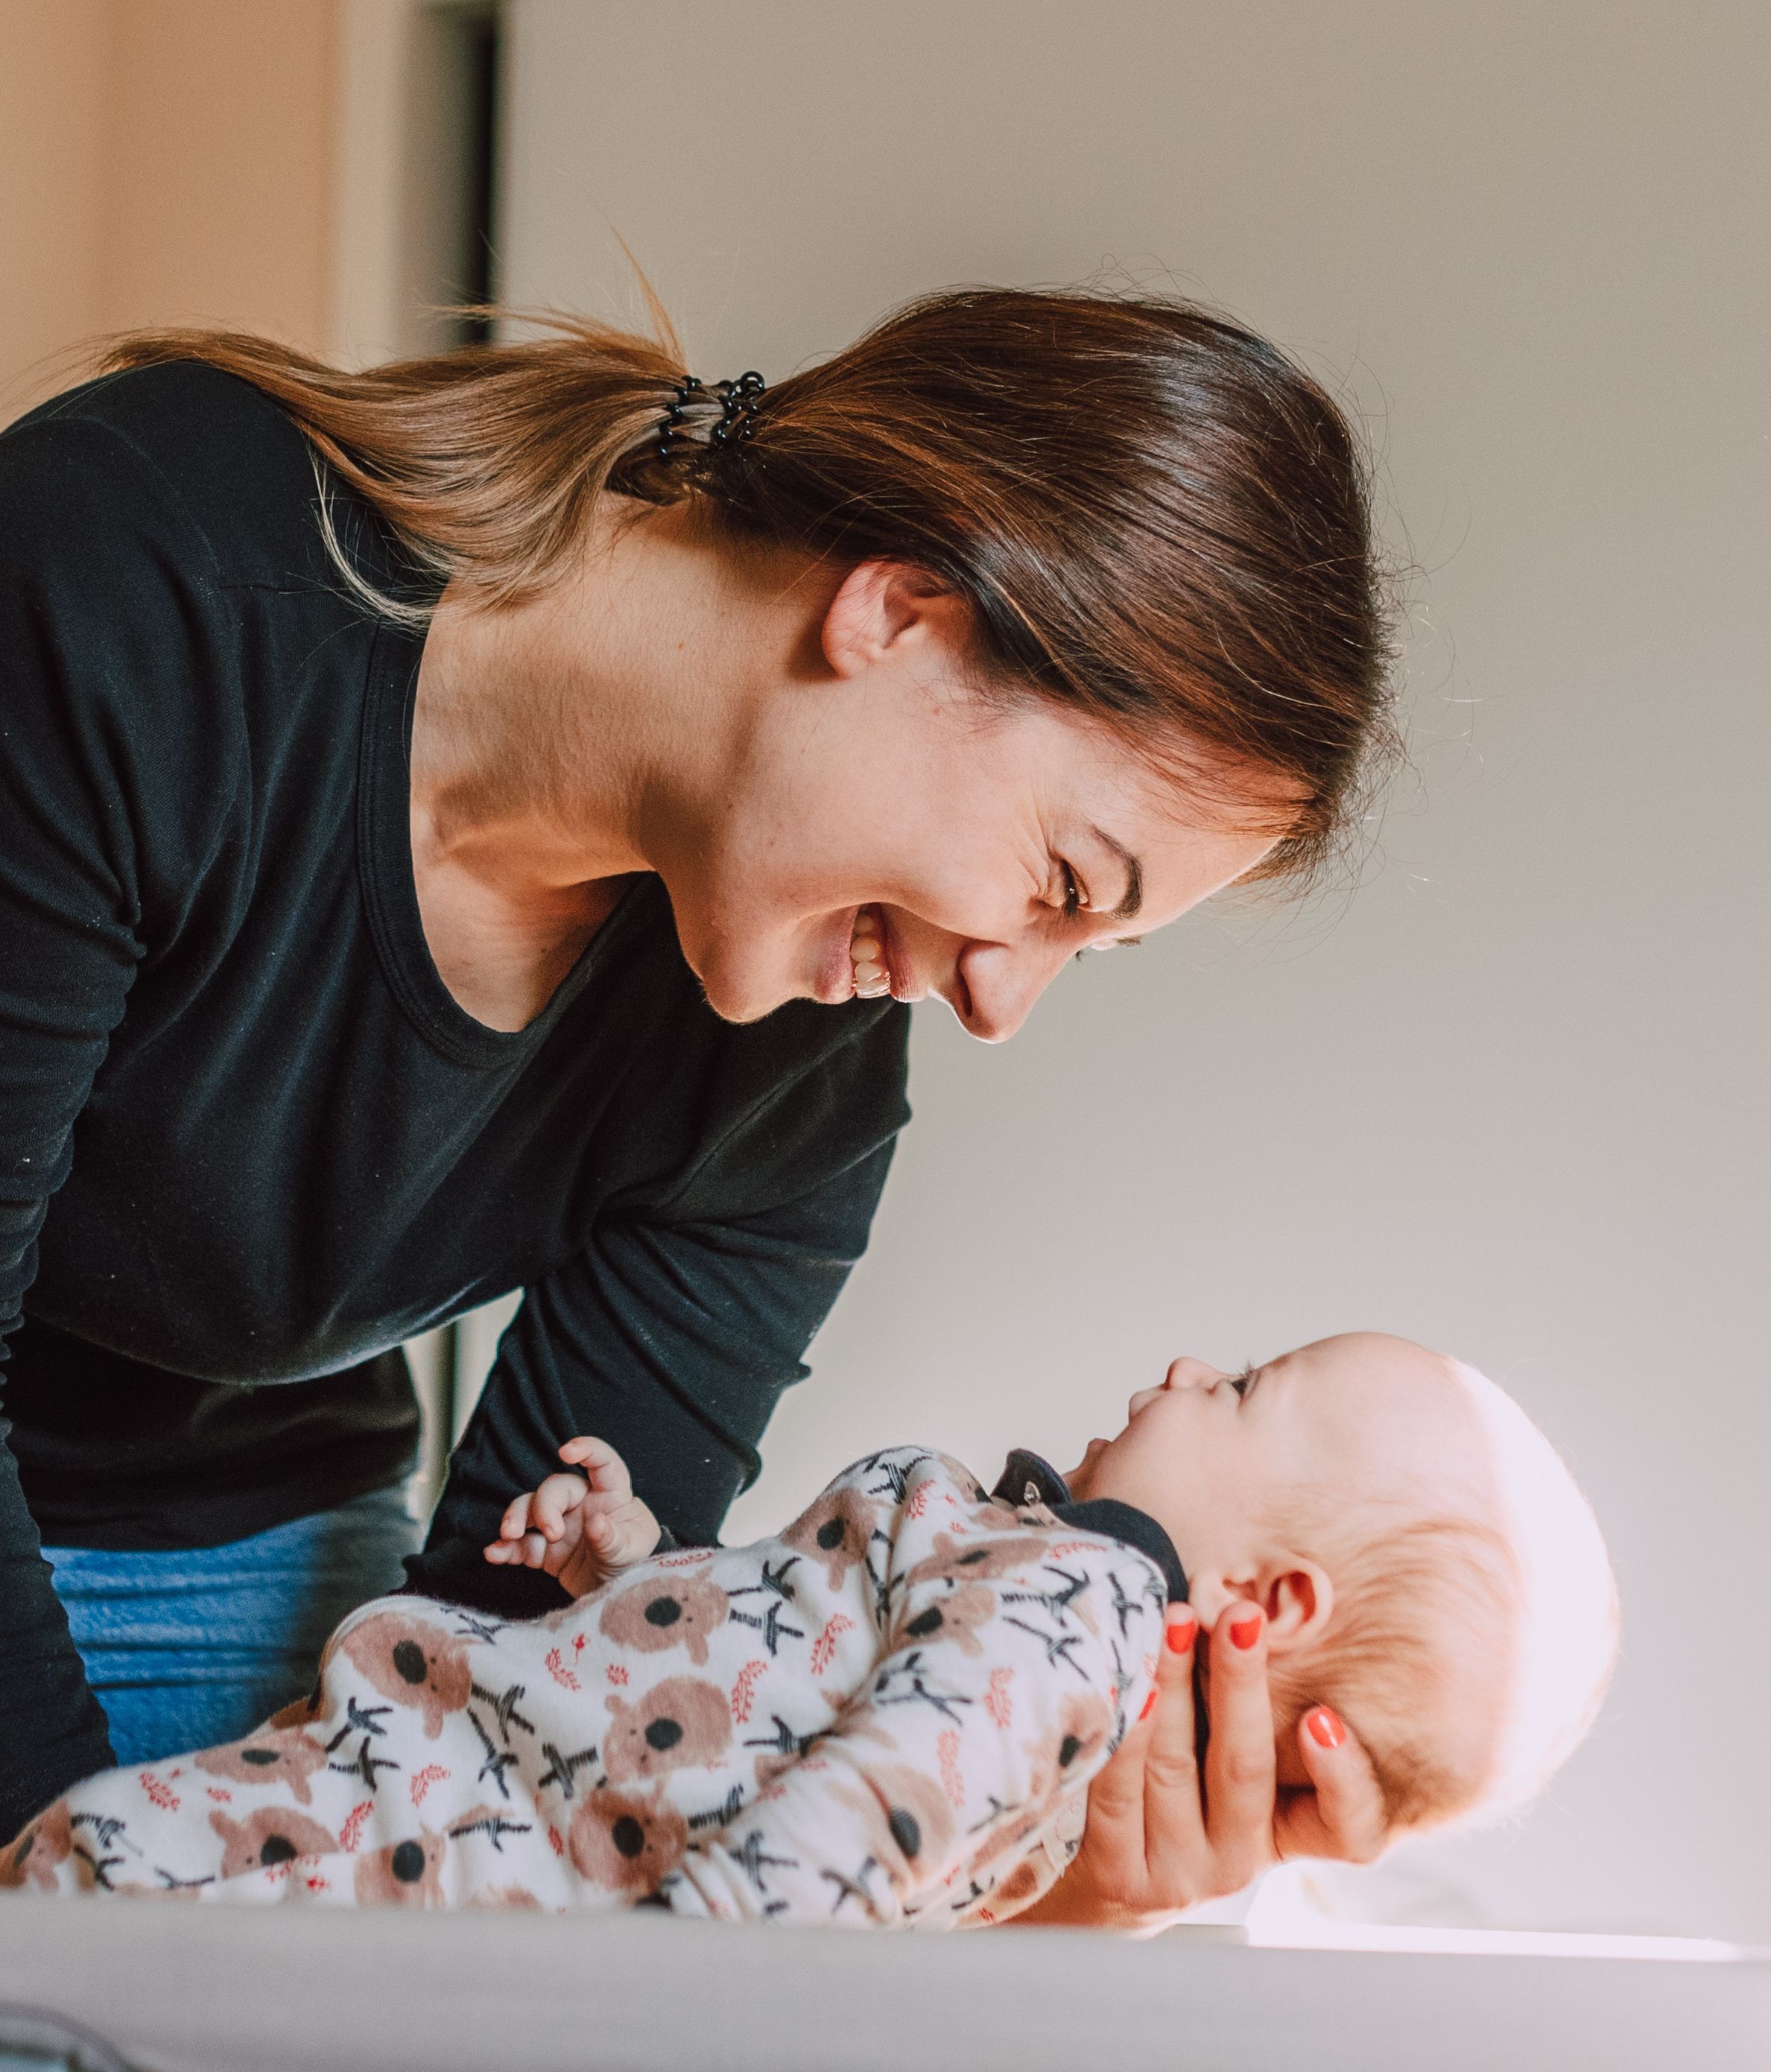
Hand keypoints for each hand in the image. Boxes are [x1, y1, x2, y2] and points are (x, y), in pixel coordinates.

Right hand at [481, 1436, 660, 1597]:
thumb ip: (613, 1538)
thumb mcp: (631, 1551)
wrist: (621, 1596)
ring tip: (509, 1535)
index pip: (601, 1462)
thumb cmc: (634, 1562)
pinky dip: (506, 1548)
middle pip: (554, 1488)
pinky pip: (521, 1544)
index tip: (566, 1452)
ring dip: (516, 1517)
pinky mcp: (544, 1551)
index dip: (586, 1449)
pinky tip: (494, 1554)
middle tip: (551, 1533)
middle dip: (545, 1506)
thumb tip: (595, 1522)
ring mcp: (560, 1525)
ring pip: (530, 1508)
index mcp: (610, 1496)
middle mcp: (582, 1504)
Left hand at [1012, 1599, 1388, 1931]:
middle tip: (1240, 1617)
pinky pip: (1118, 1793)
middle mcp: (1239, 1862)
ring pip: (1176, 1768)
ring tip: (1174, 1622)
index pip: (1348, 1830)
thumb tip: (1251, 1611)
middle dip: (1241, 1683)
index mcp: (1287, 1834)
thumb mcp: (1231, 1761)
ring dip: (1173, 1685)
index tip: (1320, 1717)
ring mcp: (1179, 1876)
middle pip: (1245, 1770)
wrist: (1102, 1875)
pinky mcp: (1119, 1875)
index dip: (1343, 1778)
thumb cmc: (1180, 1790)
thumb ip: (1252, 1711)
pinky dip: (1124, 1735)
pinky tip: (1128, 1690)